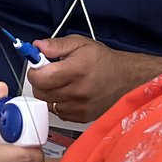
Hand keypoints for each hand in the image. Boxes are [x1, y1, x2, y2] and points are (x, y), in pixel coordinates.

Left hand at [29, 35, 143, 121]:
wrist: (126, 78)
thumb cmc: (104, 61)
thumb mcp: (80, 44)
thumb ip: (56, 45)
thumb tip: (37, 46)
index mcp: (76, 70)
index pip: (41, 78)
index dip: (34, 71)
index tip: (37, 66)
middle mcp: (78, 91)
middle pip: (41, 92)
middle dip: (40, 82)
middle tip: (49, 73)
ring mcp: (80, 107)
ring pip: (48, 104)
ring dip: (49, 93)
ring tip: (62, 82)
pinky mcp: (82, 117)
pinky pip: (58, 112)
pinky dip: (59, 103)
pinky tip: (68, 93)